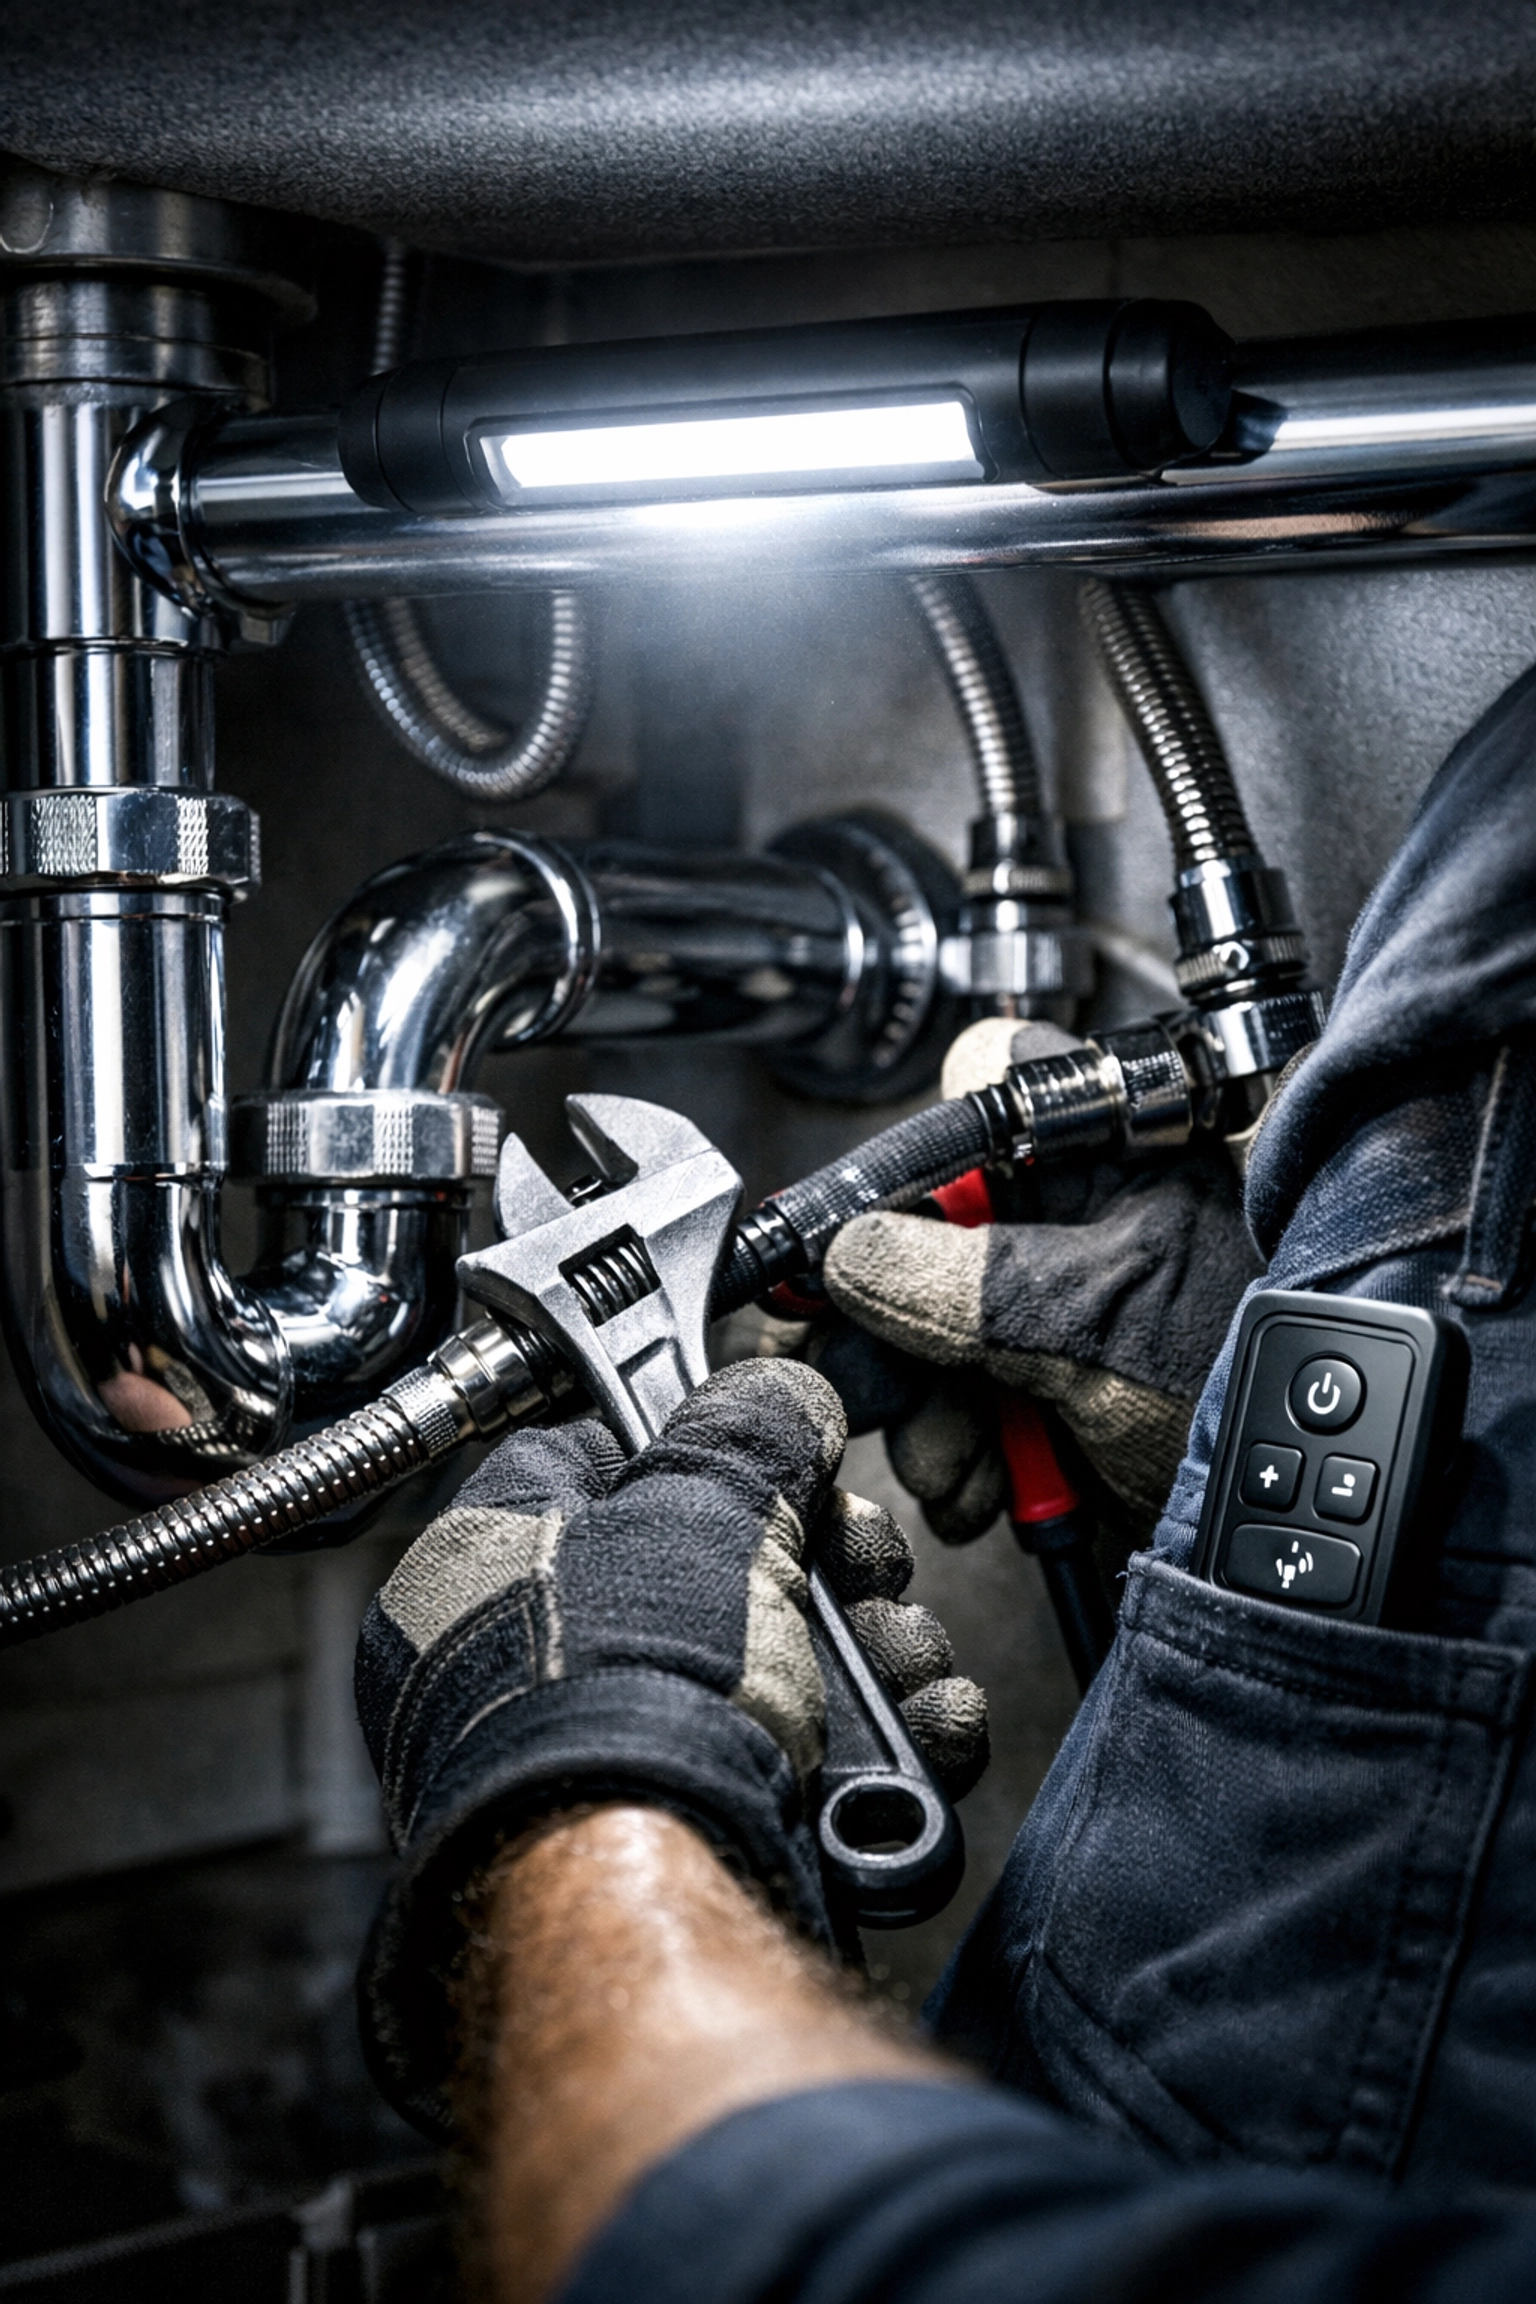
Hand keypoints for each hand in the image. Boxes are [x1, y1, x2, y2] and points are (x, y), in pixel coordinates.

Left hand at [354, 1358, 985, 2132]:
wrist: (660, 1884)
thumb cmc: (620, 1692)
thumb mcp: (695, 1498)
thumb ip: (747, 1427)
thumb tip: (782, 1402)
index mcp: (486, 1574)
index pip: (607, 1469)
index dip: (715, 1456)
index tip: (788, 1458)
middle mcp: (541, 1672)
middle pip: (724, 1570)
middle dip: (834, 1565)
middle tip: (865, 1569)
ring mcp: (627, 1761)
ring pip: (790, 1667)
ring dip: (881, 1655)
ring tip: (904, 1663)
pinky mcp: (713, 1837)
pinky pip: (822, 1764)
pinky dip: (890, 1746)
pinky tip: (925, 1728)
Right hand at [815, 1019, 1263, 1548]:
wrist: (1314, 1520)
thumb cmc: (1262, 1387)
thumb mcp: (1097, 1325)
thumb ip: (966, 1286)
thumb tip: (855, 1255)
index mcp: (1118, 1145)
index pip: (987, 1088)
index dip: (919, 1163)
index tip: (862, 1249)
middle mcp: (1094, 1204)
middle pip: (938, 1227)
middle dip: (899, 1332)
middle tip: (876, 1397)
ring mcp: (1078, 1294)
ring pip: (943, 1323)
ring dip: (929, 1413)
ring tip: (954, 1472)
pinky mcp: (1071, 1375)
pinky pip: (978, 1393)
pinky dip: (966, 1451)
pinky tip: (978, 1490)